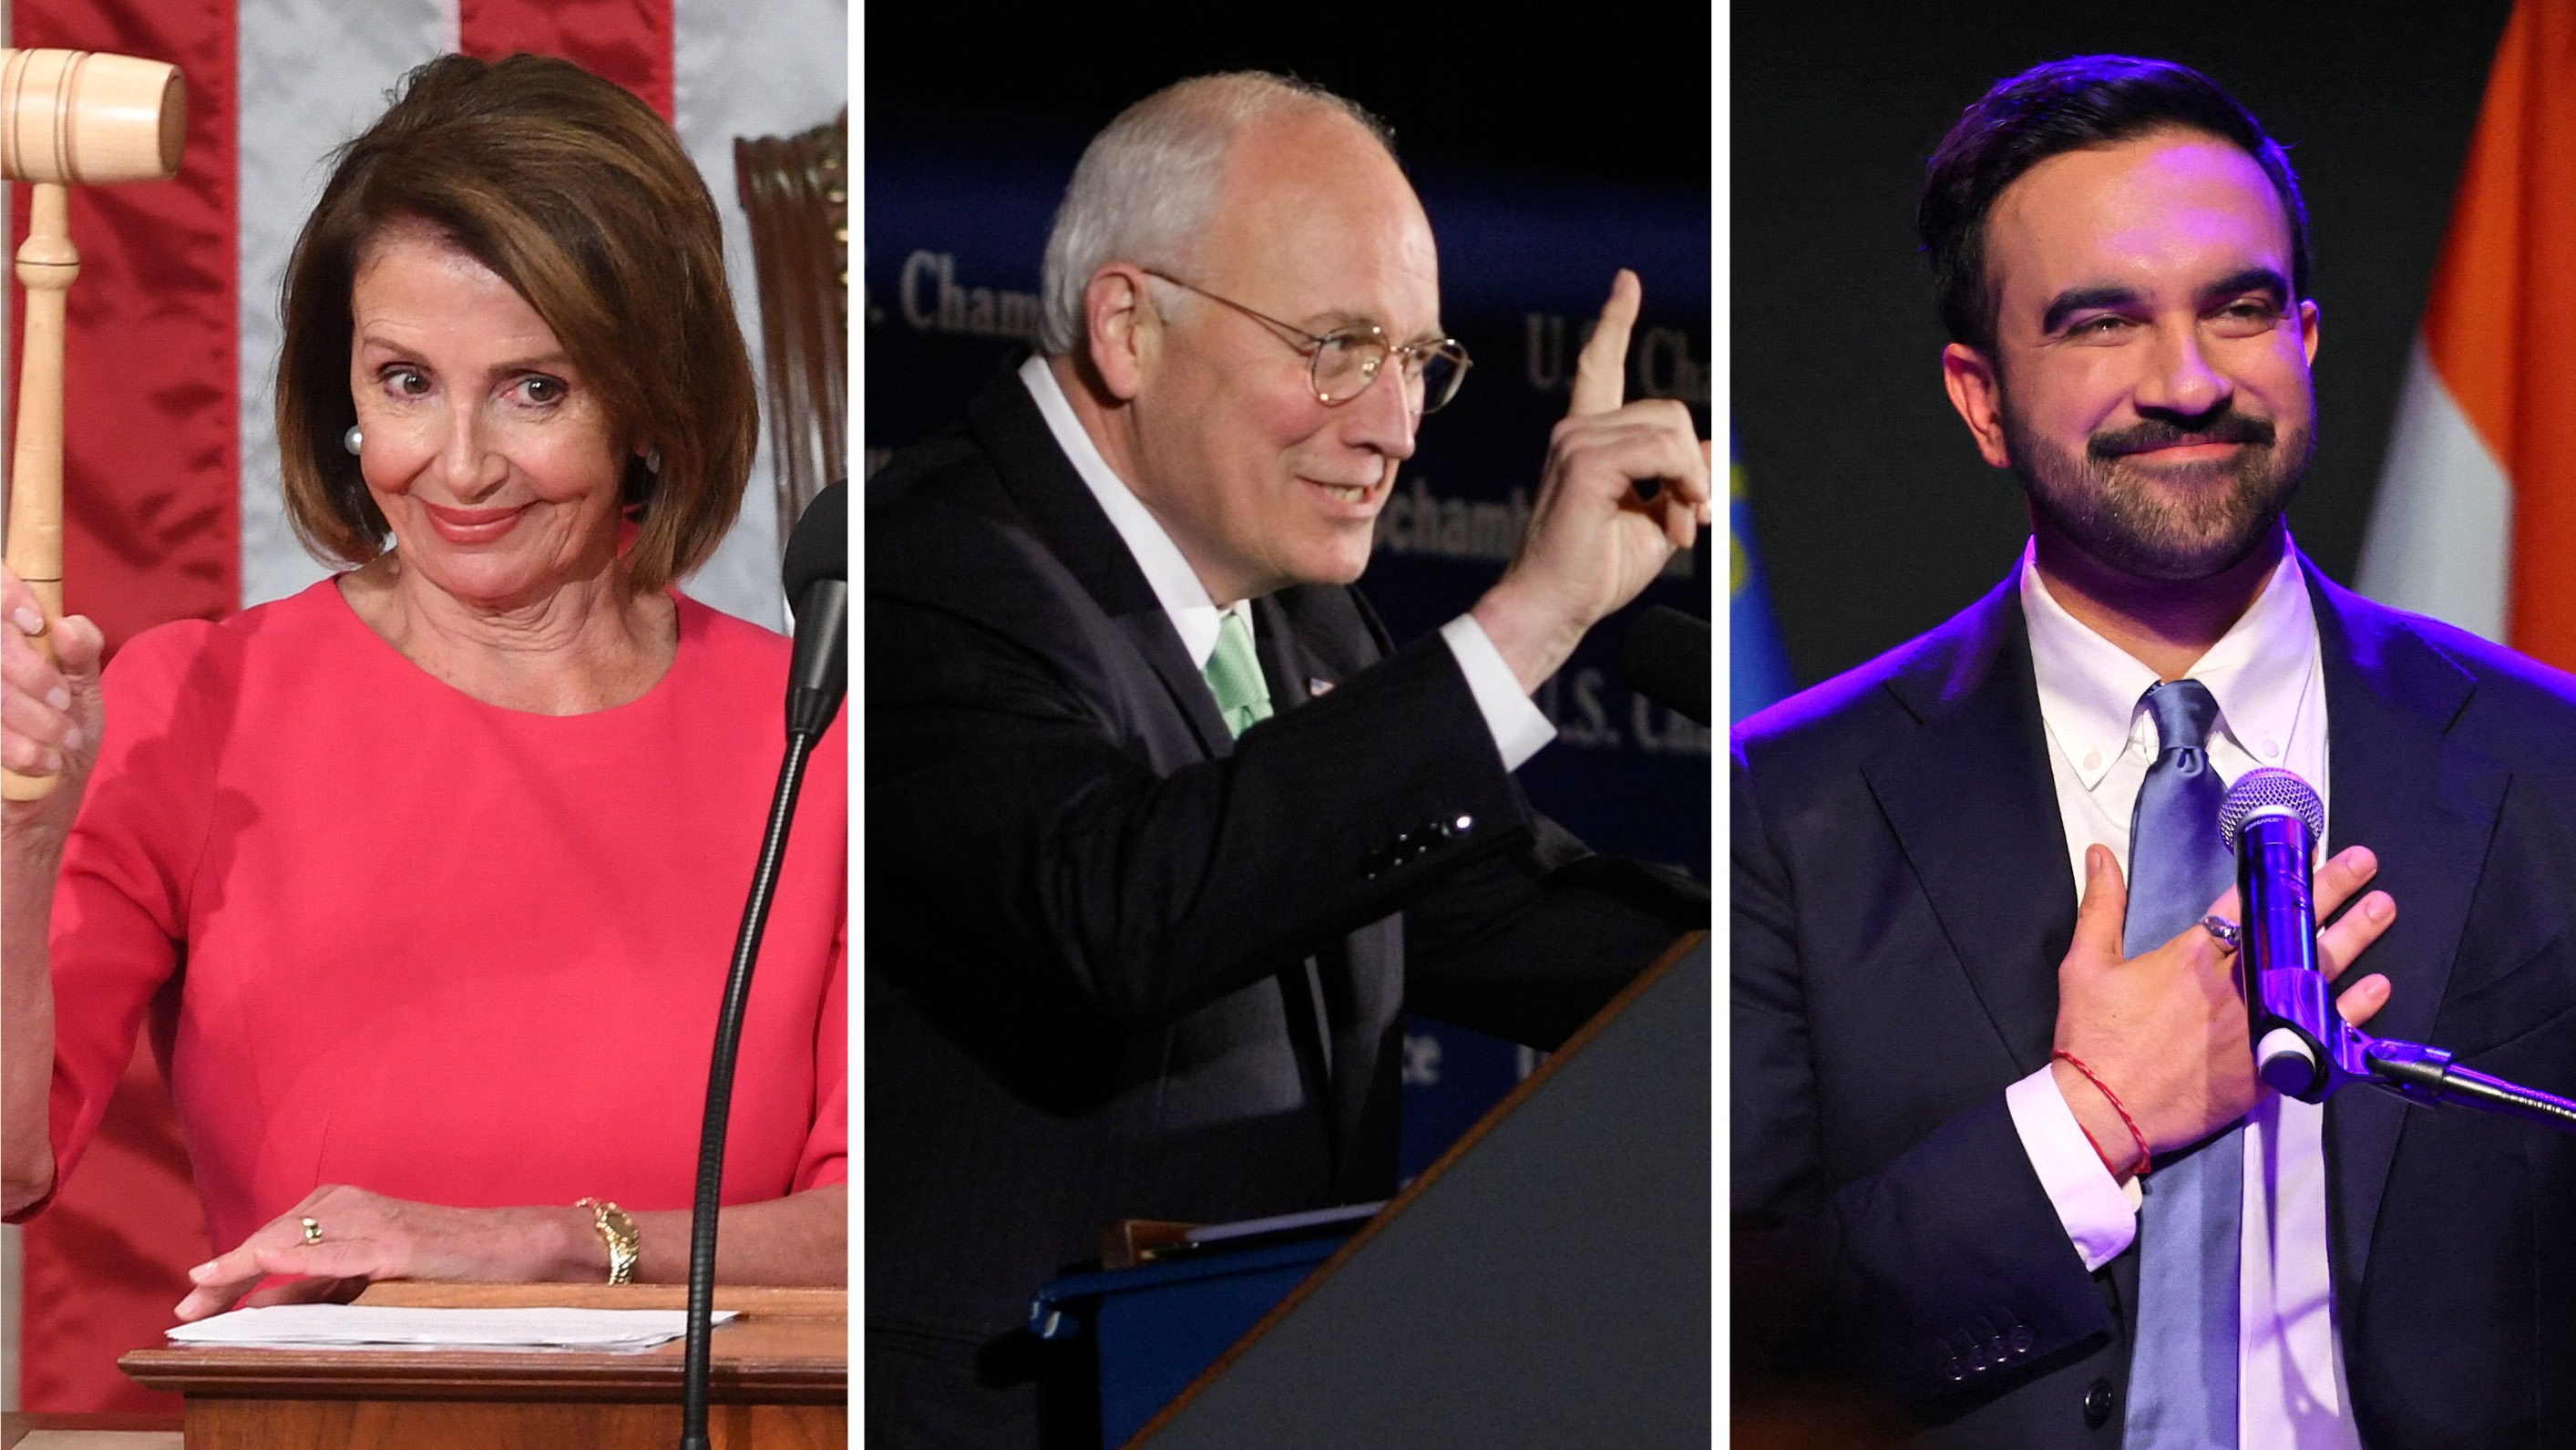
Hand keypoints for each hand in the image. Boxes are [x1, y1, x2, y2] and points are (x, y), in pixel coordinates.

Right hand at [1, 561, 105, 847]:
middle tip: (62, 703)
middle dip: (33, 673)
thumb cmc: (58, 746)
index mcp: (4, 647)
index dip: (4, 595)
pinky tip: (42, 764)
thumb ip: (80, 653)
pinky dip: (19, 748)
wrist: (35, 818)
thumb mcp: (82, 696)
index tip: (36, 622)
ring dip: (32, 717)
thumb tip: (65, 624)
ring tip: (61, 741)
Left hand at [174, 1184, 596, 1320]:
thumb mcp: (367, 1276)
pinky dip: (300, 1255)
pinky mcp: (397, 1243)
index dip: (228, 1270)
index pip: (272, 1238)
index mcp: (342, 1207)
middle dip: (227, 1274)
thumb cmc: (443, 1261)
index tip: (192, 1302)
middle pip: (274, 1237)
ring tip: (208, 1288)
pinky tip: (267, 1259)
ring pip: (297, 1240)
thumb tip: (257, 1306)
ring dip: (248, 1263)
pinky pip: (340, 1252)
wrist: (510, 1248)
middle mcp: (351, 1205)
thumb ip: (317, 1287)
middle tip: (186, 1310)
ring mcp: (374, 1221)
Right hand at [1472, 270, 1712, 692]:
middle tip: (1690, 520)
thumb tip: (1707, 445)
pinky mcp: (1584, 463)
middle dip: (1693, 467)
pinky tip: (1676, 520)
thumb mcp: (1653, 518)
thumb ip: (1678, 477)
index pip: (1597, 367)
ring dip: (1691, 482)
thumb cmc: (1594, 572)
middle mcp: (1575, 433)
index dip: (1614, 324)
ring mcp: (1575, 443)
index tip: (1626, 284)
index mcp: (1585, 440)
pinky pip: (1661, 452)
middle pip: (1667, 412)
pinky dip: (1683, 485)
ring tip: (1679, 527)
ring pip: (1669, 428)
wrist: (1554, 607)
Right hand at [2050, 843, 2397, 1179]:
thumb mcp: (2085, 964)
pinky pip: (2321, 1030)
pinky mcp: (2267, 1064)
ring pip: (2314, 971)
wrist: (2105, 1110)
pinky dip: (2352, 1009)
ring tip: (2380, 910)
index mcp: (2190, 956)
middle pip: (2289, 929)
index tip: (2305, 850)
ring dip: (2353, 937)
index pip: (2244, 900)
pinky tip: (2375, 987)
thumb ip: (2101, 905)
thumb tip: (2100, 856)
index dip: (2277, 871)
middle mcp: (2232, 985)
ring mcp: (2255, 1024)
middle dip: (2330, 891)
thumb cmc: (2095, 1041)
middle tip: (2362, 865)